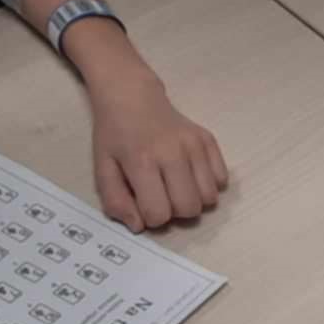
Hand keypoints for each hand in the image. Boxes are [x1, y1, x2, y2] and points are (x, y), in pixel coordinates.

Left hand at [85, 60, 228, 230]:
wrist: (132, 96)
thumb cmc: (114, 134)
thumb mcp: (102, 168)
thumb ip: (115, 201)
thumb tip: (139, 227)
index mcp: (142, 161)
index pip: (159, 214)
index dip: (150, 217)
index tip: (142, 202)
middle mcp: (173, 153)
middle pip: (189, 209)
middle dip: (175, 212)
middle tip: (161, 195)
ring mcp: (195, 145)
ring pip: (209, 198)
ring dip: (193, 200)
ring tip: (176, 186)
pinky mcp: (209, 140)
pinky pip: (222, 180)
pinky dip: (208, 185)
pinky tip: (190, 174)